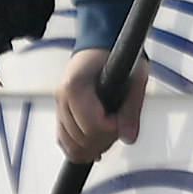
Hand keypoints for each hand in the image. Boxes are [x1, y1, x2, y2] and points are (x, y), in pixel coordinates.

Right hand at [55, 47, 141, 163]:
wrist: (100, 44)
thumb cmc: (117, 55)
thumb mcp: (134, 76)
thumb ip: (132, 108)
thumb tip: (128, 137)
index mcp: (75, 86)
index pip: (92, 126)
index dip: (112, 129)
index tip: (122, 119)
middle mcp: (62, 97)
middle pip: (81, 140)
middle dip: (105, 139)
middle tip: (119, 124)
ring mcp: (59, 106)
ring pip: (71, 145)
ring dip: (94, 147)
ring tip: (110, 133)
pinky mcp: (60, 113)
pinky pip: (64, 141)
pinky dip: (80, 149)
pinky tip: (96, 148)